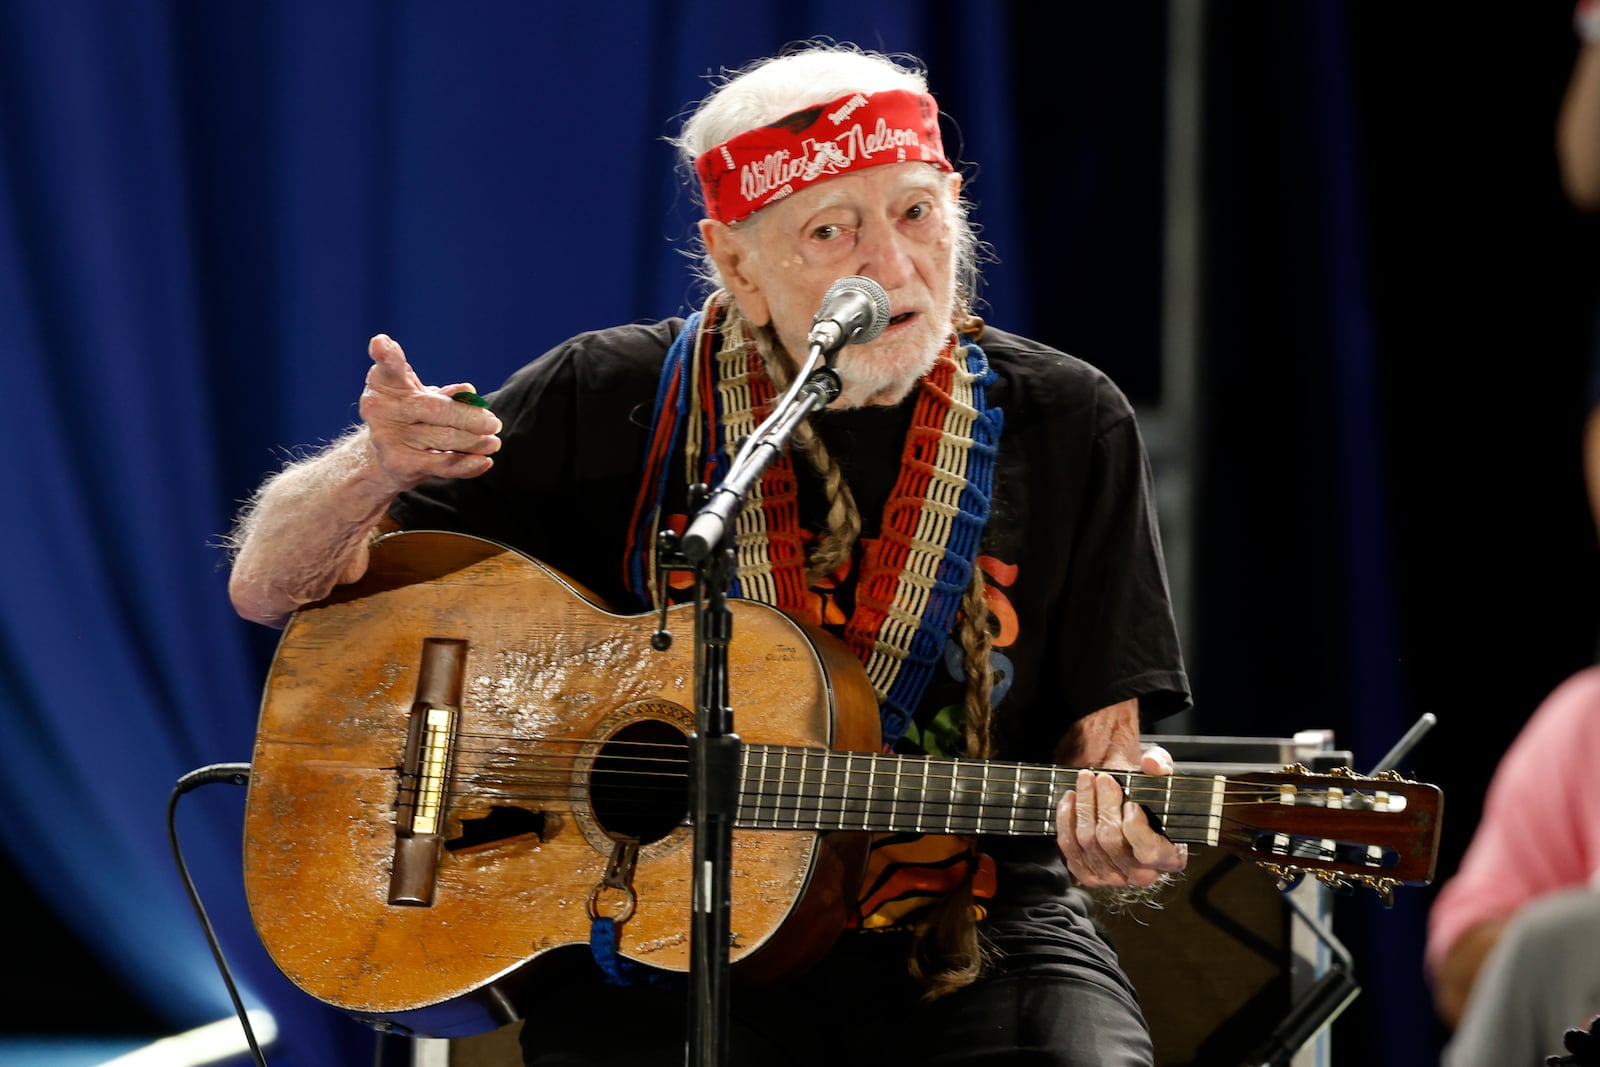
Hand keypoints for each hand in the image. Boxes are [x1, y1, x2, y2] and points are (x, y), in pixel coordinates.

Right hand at [359, 334, 501, 490]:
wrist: (380, 457)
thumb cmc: (409, 416)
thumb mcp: (421, 397)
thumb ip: (443, 393)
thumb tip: (468, 392)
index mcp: (385, 383)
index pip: (388, 366)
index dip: (386, 354)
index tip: (382, 344)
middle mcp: (380, 408)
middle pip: (435, 409)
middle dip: (469, 417)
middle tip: (494, 423)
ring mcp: (387, 437)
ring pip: (444, 438)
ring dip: (474, 441)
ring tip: (494, 441)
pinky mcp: (399, 463)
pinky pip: (442, 464)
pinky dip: (467, 464)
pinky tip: (484, 461)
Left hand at [1057, 745, 1188, 887]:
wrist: (1122, 803)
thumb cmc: (1146, 794)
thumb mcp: (1160, 774)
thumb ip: (1161, 764)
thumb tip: (1151, 764)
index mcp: (1169, 858)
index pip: (1148, 852)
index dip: (1136, 827)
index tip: (1131, 802)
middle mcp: (1141, 874)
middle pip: (1111, 841)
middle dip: (1104, 804)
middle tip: (1102, 778)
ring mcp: (1112, 877)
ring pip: (1088, 841)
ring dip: (1084, 805)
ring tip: (1085, 780)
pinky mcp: (1087, 872)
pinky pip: (1069, 847)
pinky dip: (1066, 819)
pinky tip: (1071, 799)